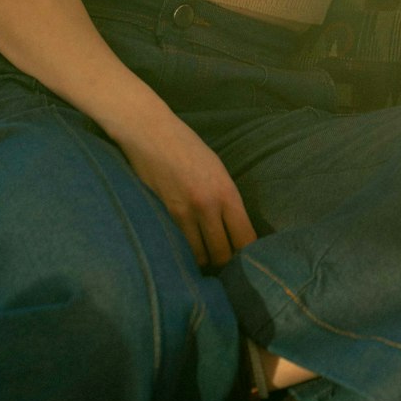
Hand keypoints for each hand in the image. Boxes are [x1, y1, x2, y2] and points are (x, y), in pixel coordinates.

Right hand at [118, 109, 256, 267]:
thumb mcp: (217, 169)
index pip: (245, 238)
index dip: (249, 256)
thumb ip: (226, 200)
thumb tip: (234, 232)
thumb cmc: (187, 147)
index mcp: (227, 192)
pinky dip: (184, 255)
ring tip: (206, 263)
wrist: (151, 133)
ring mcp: (183, 213)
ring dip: (204, 263)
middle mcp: (208, 205)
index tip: (248, 262)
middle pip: (223, 255)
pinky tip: (185, 255)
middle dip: (226, 265)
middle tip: (225, 267)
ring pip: (200, 257)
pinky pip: (178, 248)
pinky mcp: (163, 217)